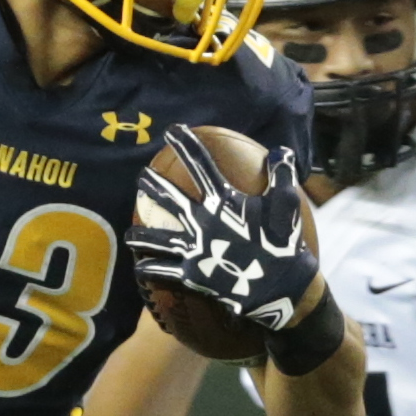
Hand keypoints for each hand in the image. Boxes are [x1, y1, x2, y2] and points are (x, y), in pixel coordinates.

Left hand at [127, 125, 314, 329]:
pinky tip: (139, 267)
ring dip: (141, 236)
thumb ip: (281, 173)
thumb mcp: (286, 202)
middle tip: (141, 178)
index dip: (186, 145)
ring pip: (159, 240)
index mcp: (223, 201)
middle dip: (154, 186)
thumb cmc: (283, 241)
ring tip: (128, 235)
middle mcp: (202, 222)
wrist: (281, 285)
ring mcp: (195, 249)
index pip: (201, 165)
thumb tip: (280, 150)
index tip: (172, 131)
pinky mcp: (193, 274)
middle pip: (171, 199)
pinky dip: (150, 268)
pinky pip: (165, 271)